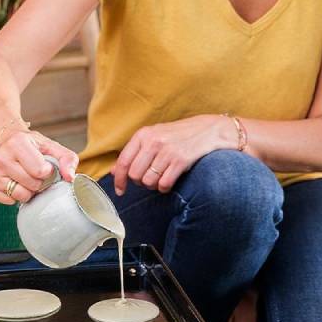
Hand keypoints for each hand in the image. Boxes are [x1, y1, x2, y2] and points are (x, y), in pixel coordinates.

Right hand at [0, 128, 78, 204]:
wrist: (8, 141)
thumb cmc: (32, 146)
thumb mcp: (52, 147)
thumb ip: (68, 159)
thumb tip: (70, 177)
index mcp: (17, 143)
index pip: (41, 171)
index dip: (47, 171)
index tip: (44, 164)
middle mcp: (1, 157)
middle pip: (32, 185)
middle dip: (38, 182)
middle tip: (34, 171)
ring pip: (21, 196)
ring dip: (28, 190)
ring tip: (24, 177)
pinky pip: (9, 201)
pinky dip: (15, 195)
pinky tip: (14, 181)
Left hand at [112, 114, 231, 194]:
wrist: (208, 130)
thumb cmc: (177, 136)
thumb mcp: (153, 137)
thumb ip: (133, 153)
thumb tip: (113, 171)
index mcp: (143, 135)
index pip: (122, 162)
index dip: (118, 180)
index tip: (120, 191)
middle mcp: (153, 141)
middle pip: (134, 175)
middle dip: (140, 183)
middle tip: (150, 178)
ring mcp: (167, 151)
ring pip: (148, 182)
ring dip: (153, 185)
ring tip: (161, 177)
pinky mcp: (180, 161)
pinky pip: (164, 184)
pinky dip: (165, 188)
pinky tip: (169, 181)